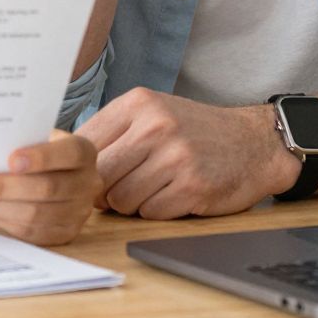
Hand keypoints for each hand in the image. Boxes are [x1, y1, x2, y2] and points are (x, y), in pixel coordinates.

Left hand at [0, 130, 100, 244]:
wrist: (57, 174)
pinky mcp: (65, 233)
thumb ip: (19, 141)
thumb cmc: (38, 151)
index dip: (41, 157)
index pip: (68, 154)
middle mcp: (88, 183)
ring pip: (37, 214)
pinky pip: (33, 233)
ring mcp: (80, 212)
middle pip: (47, 188)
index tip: (10, 159)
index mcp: (84, 152)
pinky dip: (4, 222)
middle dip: (4, 187)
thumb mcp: (35, 137)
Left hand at [78, 89, 298, 219]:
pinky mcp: (192, 186)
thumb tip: (62, 162)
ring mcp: (175, 156)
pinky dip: (157, 211)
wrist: (255, 143)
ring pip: (121, 200)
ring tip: (155, 187)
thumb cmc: (194, 132)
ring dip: (132, 204)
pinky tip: (174, 195)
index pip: (83, 144)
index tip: (91, 175)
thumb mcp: (153, 114)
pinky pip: (150, 213)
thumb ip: (112, 132)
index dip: (81, 168)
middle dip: (105, 191)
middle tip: (125, 186)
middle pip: (98, 177)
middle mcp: (156, 126)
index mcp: (139, 103)